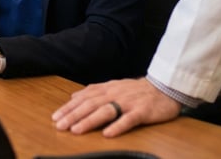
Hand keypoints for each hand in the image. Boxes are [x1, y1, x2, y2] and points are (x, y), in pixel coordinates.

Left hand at [51, 77, 179, 136]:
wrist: (165, 88)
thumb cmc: (138, 90)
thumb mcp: (114, 86)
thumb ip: (94, 91)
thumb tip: (74, 96)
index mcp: (107, 88)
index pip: (84, 97)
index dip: (69, 107)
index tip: (55, 117)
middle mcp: (115, 94)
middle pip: (90, 104)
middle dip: (73, 115)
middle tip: (59, 125)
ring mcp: (128, 102)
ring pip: (105, 111)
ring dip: (89, 121)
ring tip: (76, 130)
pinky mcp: (142, 111)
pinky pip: (128, 119)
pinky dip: (117, 126)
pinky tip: (107, 134)